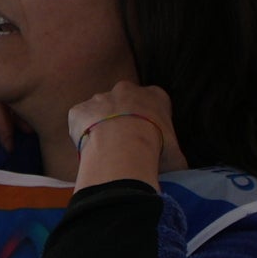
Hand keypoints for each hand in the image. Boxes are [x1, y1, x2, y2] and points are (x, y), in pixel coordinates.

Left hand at [68, 81, 184, 185]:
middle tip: (129, 145)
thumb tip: (173, 167)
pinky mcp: (78, 110)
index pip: (156, 102)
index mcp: (155, 96)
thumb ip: (173, 153)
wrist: (122, 150)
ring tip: (109, 152)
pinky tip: (92, 151)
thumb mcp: (177, 154)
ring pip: (100, 111)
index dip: (153, 122)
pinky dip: (84, 134)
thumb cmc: (157, 150)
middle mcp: (126, 90)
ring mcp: (99, 98)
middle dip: (126, 119)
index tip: (153, 138)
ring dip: (103, 126)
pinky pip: (81, 122)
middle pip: (125, 102)